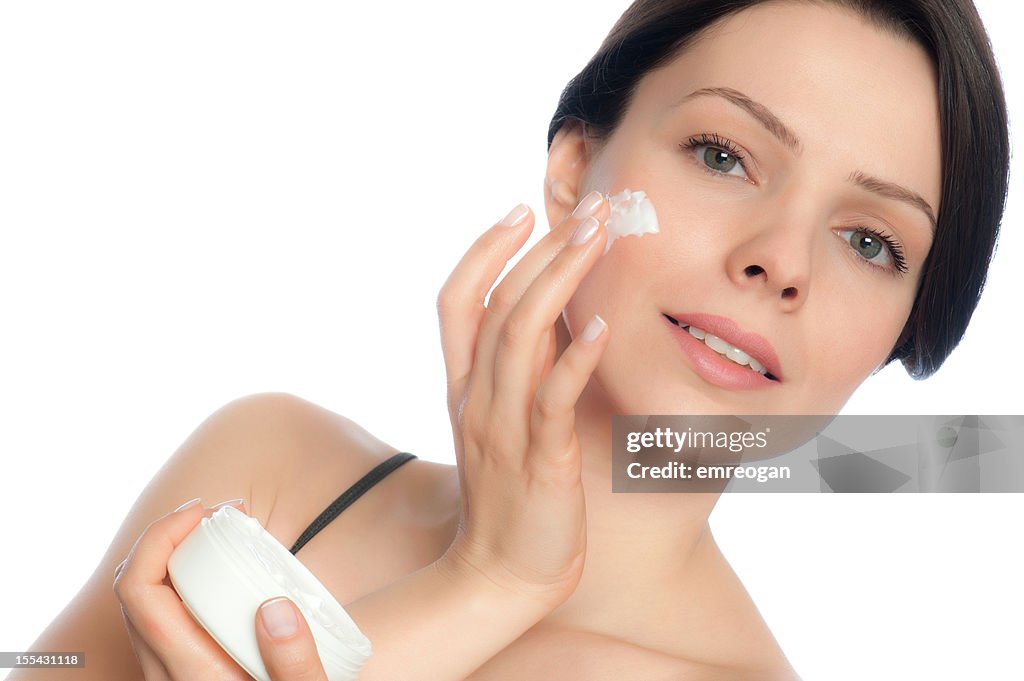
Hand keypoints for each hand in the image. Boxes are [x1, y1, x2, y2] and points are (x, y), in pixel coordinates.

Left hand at [113, 498, 329, 680]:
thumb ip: (296, 664)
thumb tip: (276, 608)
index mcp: (192, 675)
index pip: (139, 591)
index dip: (160, 537)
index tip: (207, 514)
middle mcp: (167, 676)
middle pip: (135, 589)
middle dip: (171, 536)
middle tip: (223, 516)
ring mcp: (170, 677)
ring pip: (146, 604)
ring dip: (176, 558)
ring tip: (226, 536)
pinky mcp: (184, 676)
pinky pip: (165, 619)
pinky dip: (185, 583)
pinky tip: (226, 575)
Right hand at [435, 192, 610, 607]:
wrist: (502, 576)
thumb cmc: (511, 497)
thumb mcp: (500, 424)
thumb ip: (514, 372)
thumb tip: (547, 318)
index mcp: (462, 387)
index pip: (456, 301)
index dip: (483, 251)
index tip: (520, 210)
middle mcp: (475, 399)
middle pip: (497, 305)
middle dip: (541, 249)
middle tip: (587, 210)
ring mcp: (503, 428)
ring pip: (520, 337)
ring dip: (558, 280)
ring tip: (595, 238)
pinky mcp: (538, 460)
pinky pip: (551, 399)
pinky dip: (573, 358)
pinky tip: (601, 325)